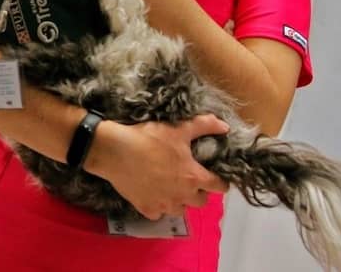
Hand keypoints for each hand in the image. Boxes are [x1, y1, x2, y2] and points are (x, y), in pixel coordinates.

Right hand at [86, 115, 229, 219]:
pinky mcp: (146, 209)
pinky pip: (159, 214)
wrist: (114, 151)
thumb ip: (204, 125)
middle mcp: (182, 196)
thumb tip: (225, 126)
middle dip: (199, 192)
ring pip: (180, 210)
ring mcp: (164, 205)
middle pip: (201, 202)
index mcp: (193, 176)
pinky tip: (153, 194)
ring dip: (179, 201)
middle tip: (189, 179)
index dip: (219, 181)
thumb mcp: (178, 128)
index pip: (218, 186)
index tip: (214, 176)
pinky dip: (158, 206)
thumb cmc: (148, 138)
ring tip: (171, 188)